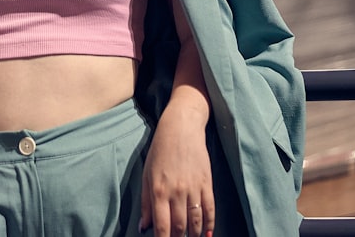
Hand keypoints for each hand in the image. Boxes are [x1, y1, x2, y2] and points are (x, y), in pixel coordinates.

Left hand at [140, 104, 214, 236]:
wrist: (182, 128)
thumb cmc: (160, 151)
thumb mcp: (147, 175)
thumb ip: (146, 203)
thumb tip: (144, 228)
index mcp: (159, 190)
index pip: (162, 226)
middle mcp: (177, 192)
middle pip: (180, 228)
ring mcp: (194, 188)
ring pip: (195, 222)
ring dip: (193, 236)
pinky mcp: (207, 183)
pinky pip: (210, 209)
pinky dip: (209, 224)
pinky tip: (207, 233)